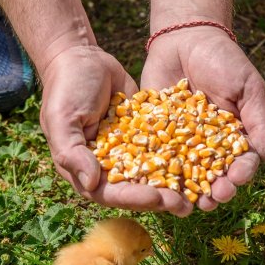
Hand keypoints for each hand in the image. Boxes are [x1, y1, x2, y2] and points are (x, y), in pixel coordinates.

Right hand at [40, 45, 193, 215]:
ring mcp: (129, 152)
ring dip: (174, 185)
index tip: (157, 198)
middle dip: (160, 198)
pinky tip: (201, 162)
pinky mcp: (145, 136)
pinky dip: (180, 156)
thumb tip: (91, 184)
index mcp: (86, 170)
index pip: (111, 193)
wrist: (81, 58)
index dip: (134, 198)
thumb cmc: (65, 90)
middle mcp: (109, 167)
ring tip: (198, 194)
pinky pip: (163, 148)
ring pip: (154, 173)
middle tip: (186, 205)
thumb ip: (72, 154)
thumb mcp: (63, 121)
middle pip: (136, 189)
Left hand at [141, 27, 264, 210]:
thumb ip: (260, 124)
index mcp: (234, 138)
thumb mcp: (248, 89)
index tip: (236, 180)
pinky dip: (158, 175)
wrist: (184, 40)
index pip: (241, 163)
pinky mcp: (157, 139)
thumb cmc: (223, 62)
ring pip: (185, 176)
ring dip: (187, 193)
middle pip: (213, 176)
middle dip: (214, 191)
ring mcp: (181, 145)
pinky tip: (157, 187)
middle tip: (211, 201)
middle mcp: (208, 147)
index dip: (240, 174)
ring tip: (186, 206)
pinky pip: (158, 160)